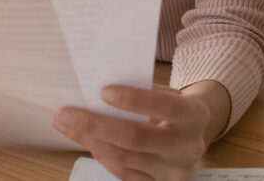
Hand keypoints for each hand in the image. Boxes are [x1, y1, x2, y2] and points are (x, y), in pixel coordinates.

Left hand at [53, 84, 211, 180]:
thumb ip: (142, 92)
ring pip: (124, 158)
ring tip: (67, 126)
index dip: (133, 99)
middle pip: (136, 138)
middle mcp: (186, 147)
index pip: (163, 106)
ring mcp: (173, 171)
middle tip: (66, 114)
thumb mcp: (168, 93)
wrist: (197, 133)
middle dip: (95, 125)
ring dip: (90, 141)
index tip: (103, 91)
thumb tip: (96, 94)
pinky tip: (88, 142)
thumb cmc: (174, 107)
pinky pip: (124, 174)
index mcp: (191, 115)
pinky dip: (103, 156)